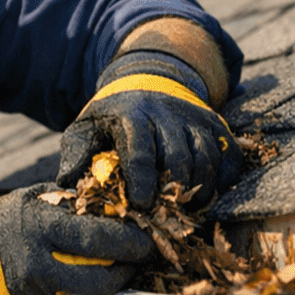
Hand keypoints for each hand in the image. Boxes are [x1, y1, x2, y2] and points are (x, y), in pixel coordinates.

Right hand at [0, 184, 154, 294]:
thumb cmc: (11, 220)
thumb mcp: (39, 197)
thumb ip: (77, 201)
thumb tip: (122, 202)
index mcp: (40, 230)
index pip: (96, 239)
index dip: (129, 241)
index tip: (147, 239)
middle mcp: (37, 266)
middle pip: (99, 278)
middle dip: (128, 269)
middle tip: (141, 258)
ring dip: (113, 286)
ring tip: (122, 270)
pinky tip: (97, 284)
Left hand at [57, 50, 241, 209]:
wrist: (147, 79)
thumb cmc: (112, 116)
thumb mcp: (86, 127)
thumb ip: (76, 154)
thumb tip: (66, 183)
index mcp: (132, 116)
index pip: (139, 151)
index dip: (141, 181)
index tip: (140, 205)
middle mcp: (167, 113)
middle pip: (178, 158)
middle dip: (173, 192)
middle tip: (165, 215)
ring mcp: (194, 117)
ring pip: (206, 158)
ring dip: (199, 190)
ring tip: (186, 211)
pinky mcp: (214, 123)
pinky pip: (228, 154)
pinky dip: (224, 178)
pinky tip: (210, 195)